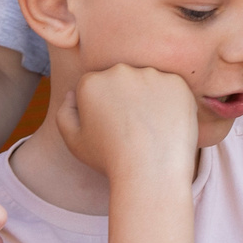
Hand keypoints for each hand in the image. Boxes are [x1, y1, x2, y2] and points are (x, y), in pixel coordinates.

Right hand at [54, 63, 199, 184]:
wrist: (151, 171)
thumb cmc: (110, 159)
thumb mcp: (74, 142)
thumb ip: (65, 113)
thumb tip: (73, 93)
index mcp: (91, 81)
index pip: (97, 85)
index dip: (105, 108)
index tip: (112, 128)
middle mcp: (120, 71)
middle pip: (122, 80)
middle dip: (126, 99)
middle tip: (133, 129)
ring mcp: (151, 74)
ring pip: (148, 82)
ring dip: (149, 98)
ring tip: (151, 128)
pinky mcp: (177, 83)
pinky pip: (171, 88)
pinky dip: (171, 102)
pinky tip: (167, 125)